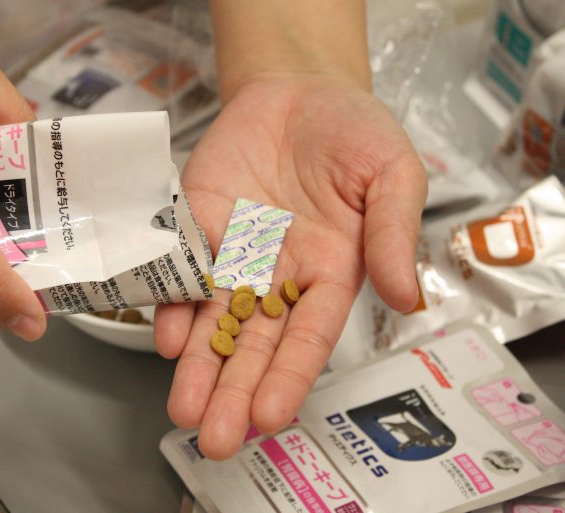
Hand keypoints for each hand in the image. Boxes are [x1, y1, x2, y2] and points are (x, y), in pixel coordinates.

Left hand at [154, 72, 426, 458]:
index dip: (289, 375)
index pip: (308, 335)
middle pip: (256, 342)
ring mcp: (235, 253)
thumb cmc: (353, 130)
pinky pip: (183, 271)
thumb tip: (408, 298)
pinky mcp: (198, 226)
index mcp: (331, 270)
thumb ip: (395, 235)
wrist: (298, 88)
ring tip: (184, 410)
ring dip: (198, 365)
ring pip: (214, 319)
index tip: (269, 416)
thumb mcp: (392, 174)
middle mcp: (279, 273)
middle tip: (215, 439)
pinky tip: (166, 338)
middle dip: (234, 390)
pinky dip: (173, 302)